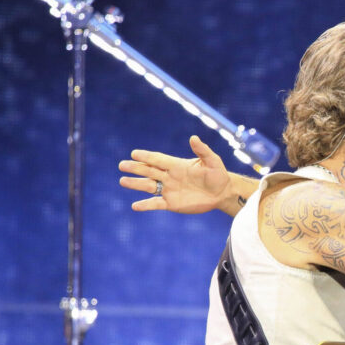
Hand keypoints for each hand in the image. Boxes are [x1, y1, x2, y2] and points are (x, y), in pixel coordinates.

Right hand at [119, 135, 235, 213]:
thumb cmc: (217, 174)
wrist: (221, 193)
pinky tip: (135, 206)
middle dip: (136, 168)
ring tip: (122, 181)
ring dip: (136, 184)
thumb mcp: (212, 161)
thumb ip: (202, 150)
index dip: (147, 157)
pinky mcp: (171, 203)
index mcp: (177, 165)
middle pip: (149, 171)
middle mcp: (169, 176)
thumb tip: (193, 138)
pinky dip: (146, 205)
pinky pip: (156, 204)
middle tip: (122, 165)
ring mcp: (169, 190)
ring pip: (149, 186)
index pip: (158, 159)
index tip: (135, 153)